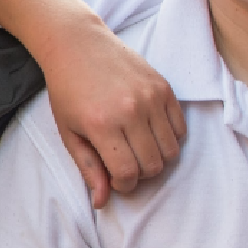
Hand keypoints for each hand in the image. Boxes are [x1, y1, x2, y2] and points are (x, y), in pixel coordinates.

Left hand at [42, 16, 185, 207]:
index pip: (128, 174)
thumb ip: (88, 168)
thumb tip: (102, 202)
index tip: (115, 179)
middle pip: (153, 166)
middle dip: (140, 174)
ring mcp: (151, 97)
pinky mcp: (164, 87)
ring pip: (171, 151)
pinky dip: (170, 139)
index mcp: (102, 125)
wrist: (78, 45)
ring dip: (157, 159)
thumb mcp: (69, 133)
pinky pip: (180, 129)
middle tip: (126, 164)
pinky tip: (149, 133)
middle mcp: (130, 111)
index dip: (124, 185)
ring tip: (138, 149)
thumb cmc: (67, 91)